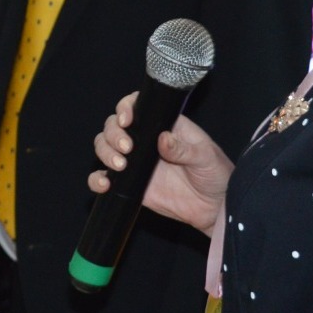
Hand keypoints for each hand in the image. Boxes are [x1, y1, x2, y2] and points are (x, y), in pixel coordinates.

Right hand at [91, 91, 233, 237]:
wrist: (214, 207)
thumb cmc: (215, 174)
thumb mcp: (206, 157)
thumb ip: (184, 149)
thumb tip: (163, 139)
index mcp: (163, 125)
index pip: (136, 106)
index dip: (125, 108)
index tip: (126, 120)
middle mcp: (145, 140)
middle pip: (113, 126)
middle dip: (113, 134)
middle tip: (127, 149)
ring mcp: (135, 162)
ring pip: (104, 147)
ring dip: (105, 152)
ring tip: (120, 166)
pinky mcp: (129, 184)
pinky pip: (103, 178)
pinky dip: (97, 179)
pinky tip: (104, 184)